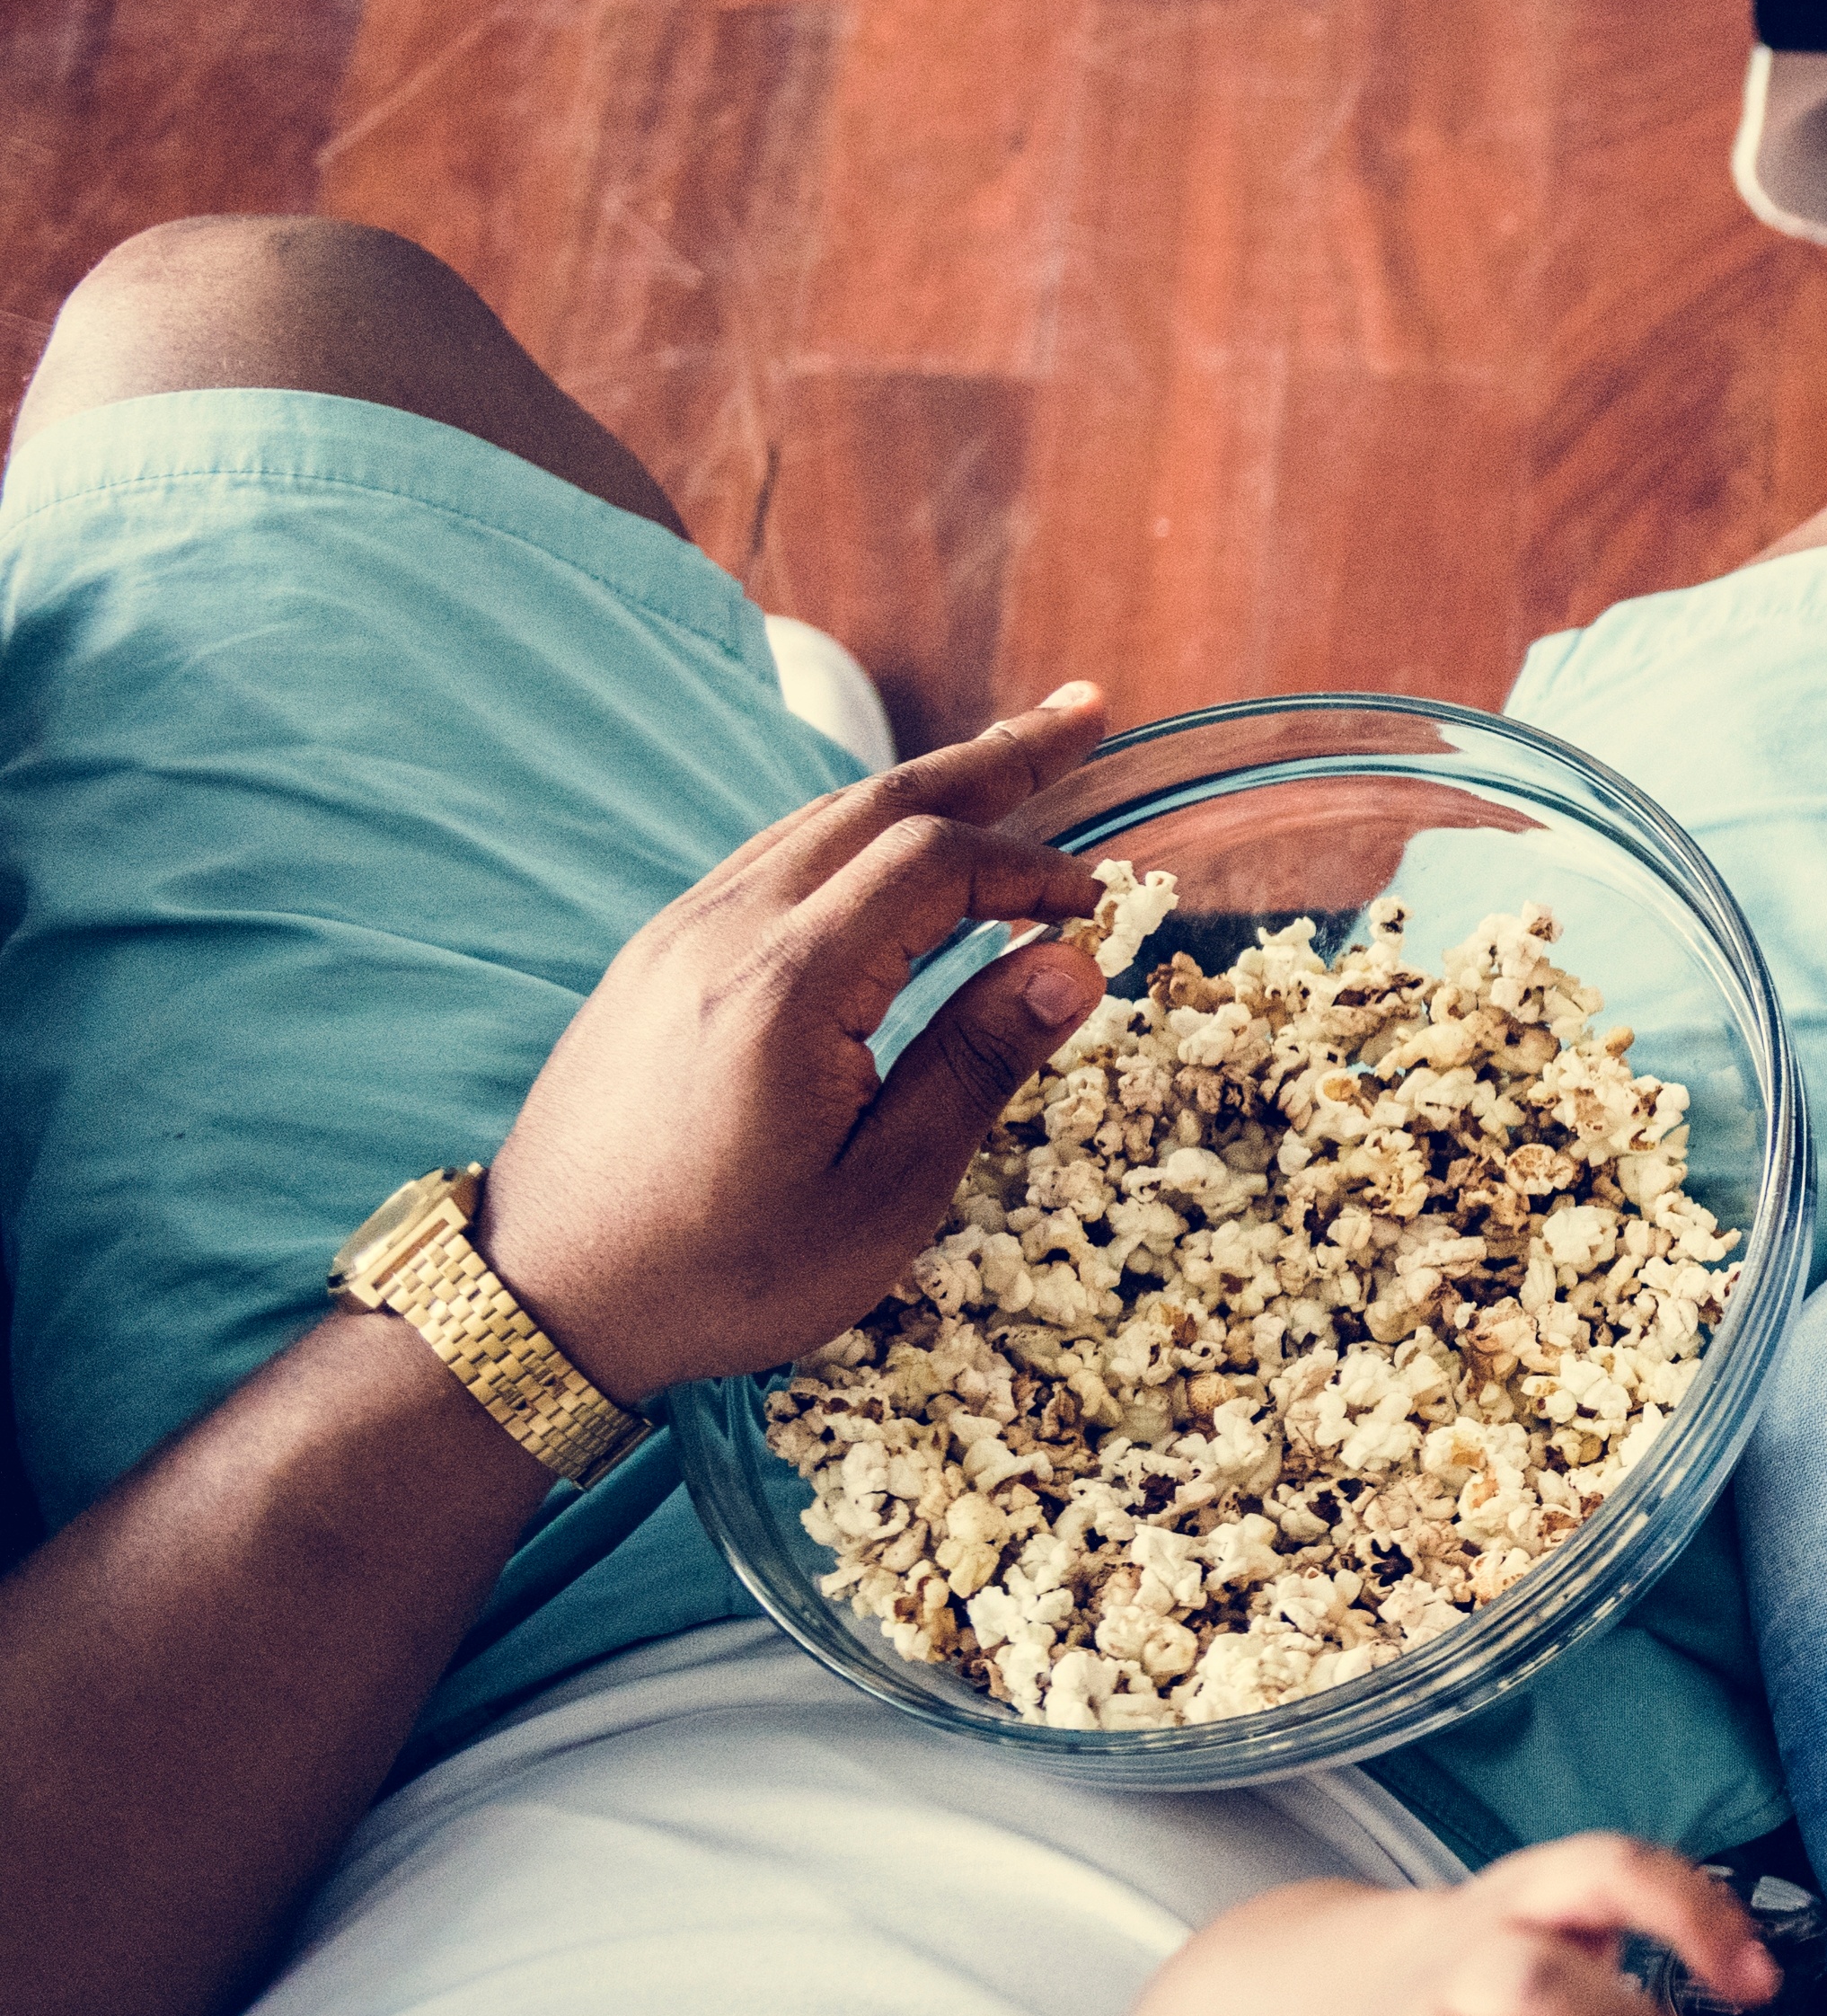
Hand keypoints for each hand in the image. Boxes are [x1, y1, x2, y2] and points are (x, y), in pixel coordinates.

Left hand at [472, 686, 1121, 1402]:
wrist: (537, 1302)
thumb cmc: (721, 1271)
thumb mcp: (881, 1196)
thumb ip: (975, 1064)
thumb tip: (1073, 963)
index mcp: (787, 986)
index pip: (935, 863)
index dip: (1031, 867)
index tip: (1099, 906)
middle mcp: (723, 931)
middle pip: (877, 803)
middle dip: (995, 757)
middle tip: (1089, 714)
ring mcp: (677, 936)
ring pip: (819, 820)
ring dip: (925, 786)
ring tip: (1012, 763)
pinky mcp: (654, 961)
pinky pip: (774, 857)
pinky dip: (858, 832)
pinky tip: (896, 850)